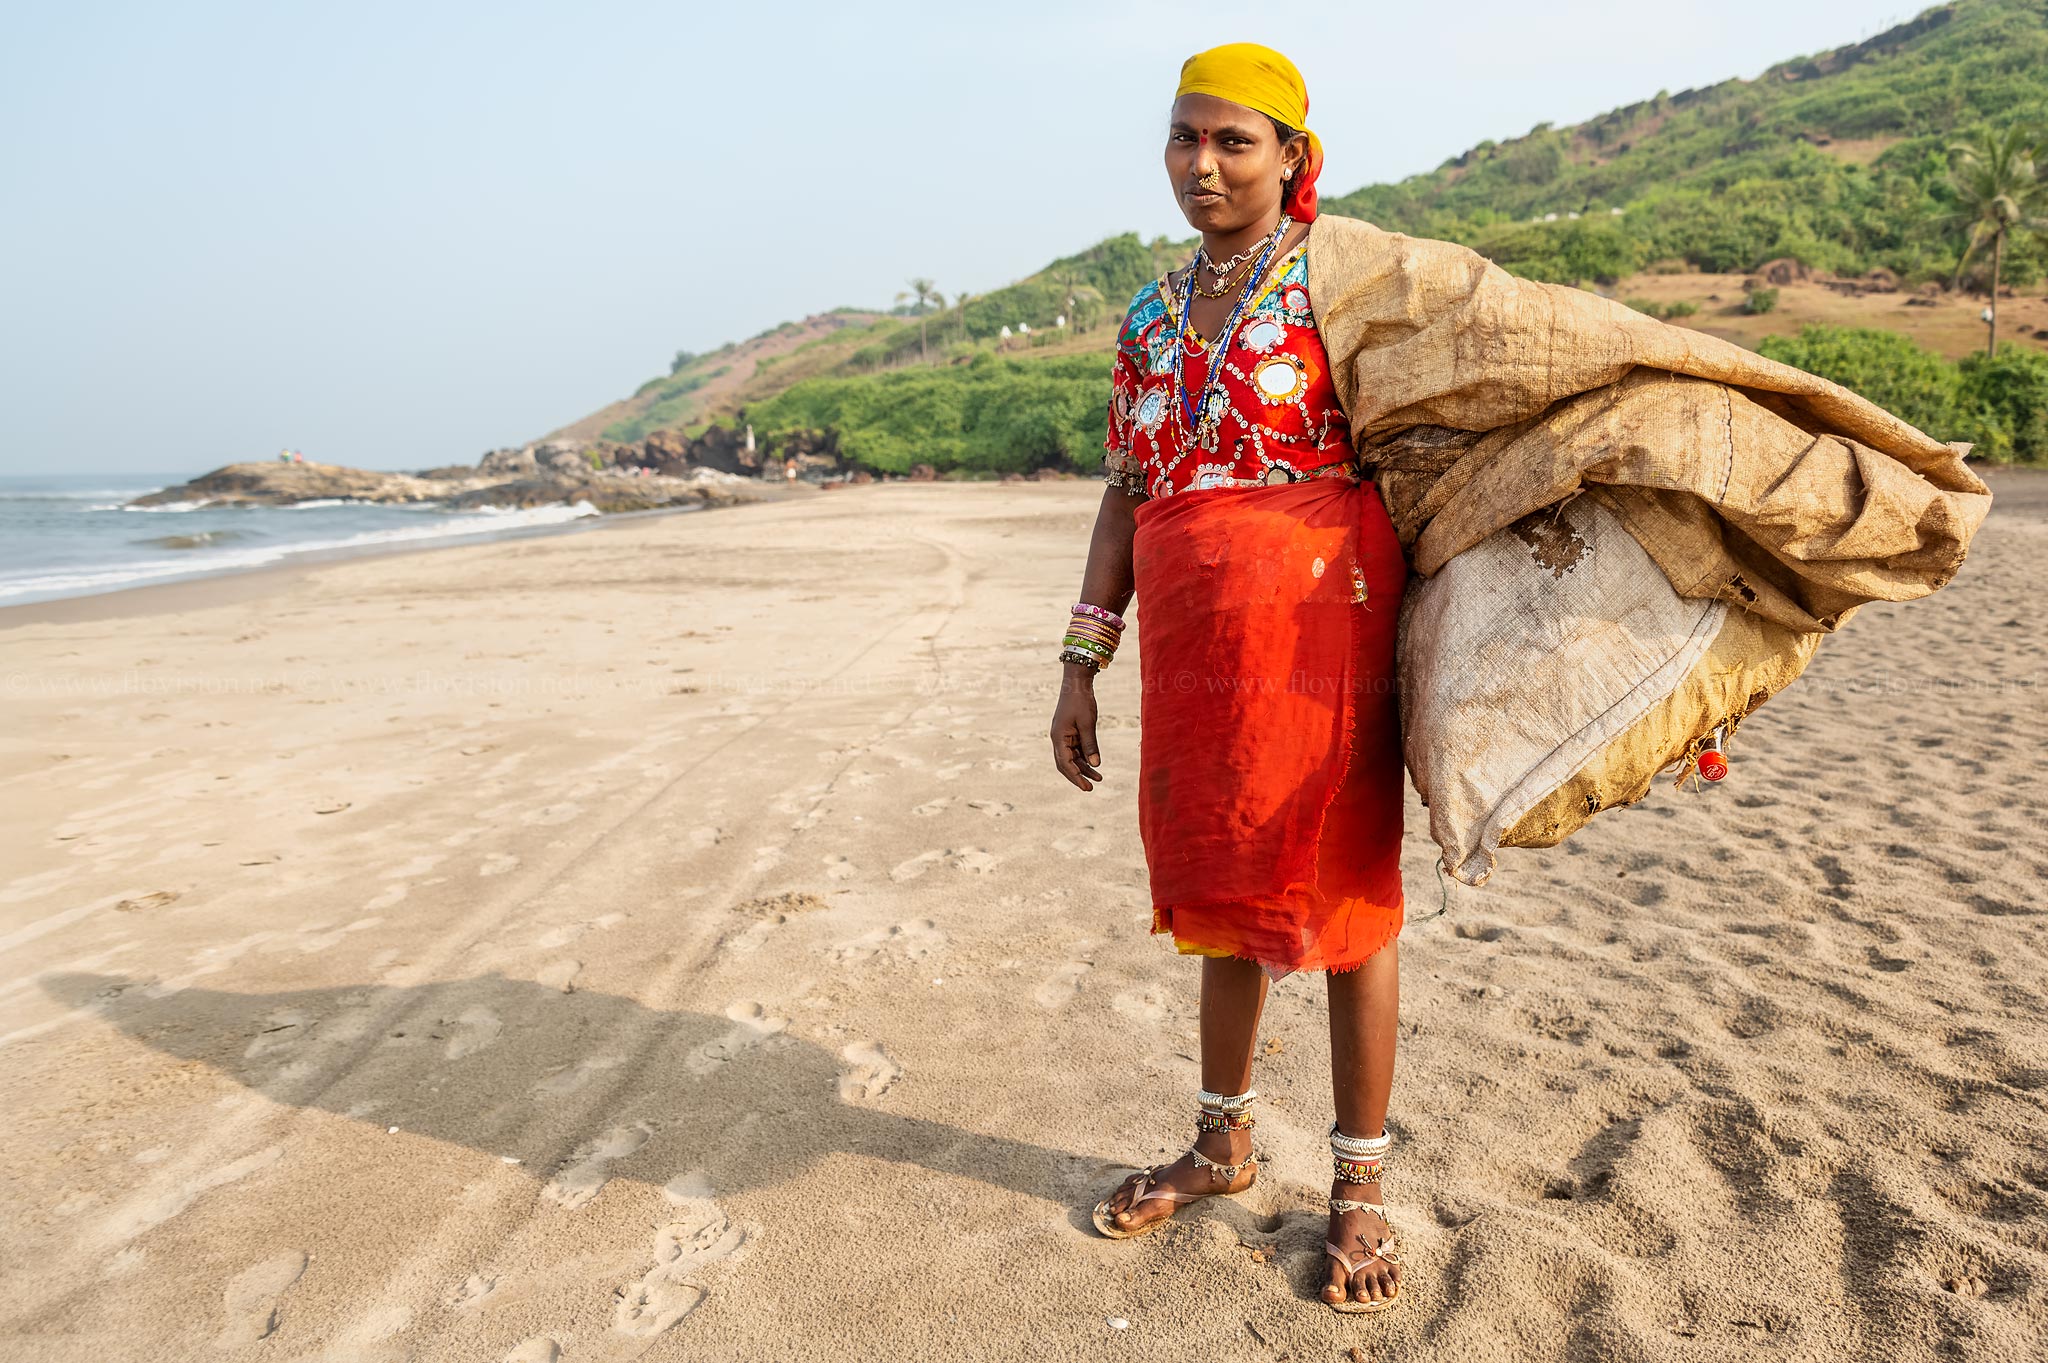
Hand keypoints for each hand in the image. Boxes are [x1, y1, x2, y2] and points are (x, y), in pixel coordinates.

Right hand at [1050, 666, 1104, 790]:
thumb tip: (1095, 765)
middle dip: (1077, 776)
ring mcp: (1063, 736)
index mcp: (1058, 737)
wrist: (1077, 683)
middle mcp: (1058, 739)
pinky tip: (1095, 764)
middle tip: (1090, 788)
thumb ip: (1091, 745)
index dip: (1076, 777)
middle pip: (1065, 764)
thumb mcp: (1088, 723)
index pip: (1065, 763)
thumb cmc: (1081, 700)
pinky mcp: (1070, 732)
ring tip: (1099, 778)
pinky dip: (1085, 758)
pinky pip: (1076, 750)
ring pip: (1072, 758)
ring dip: (1084, 768)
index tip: (1086, 787)